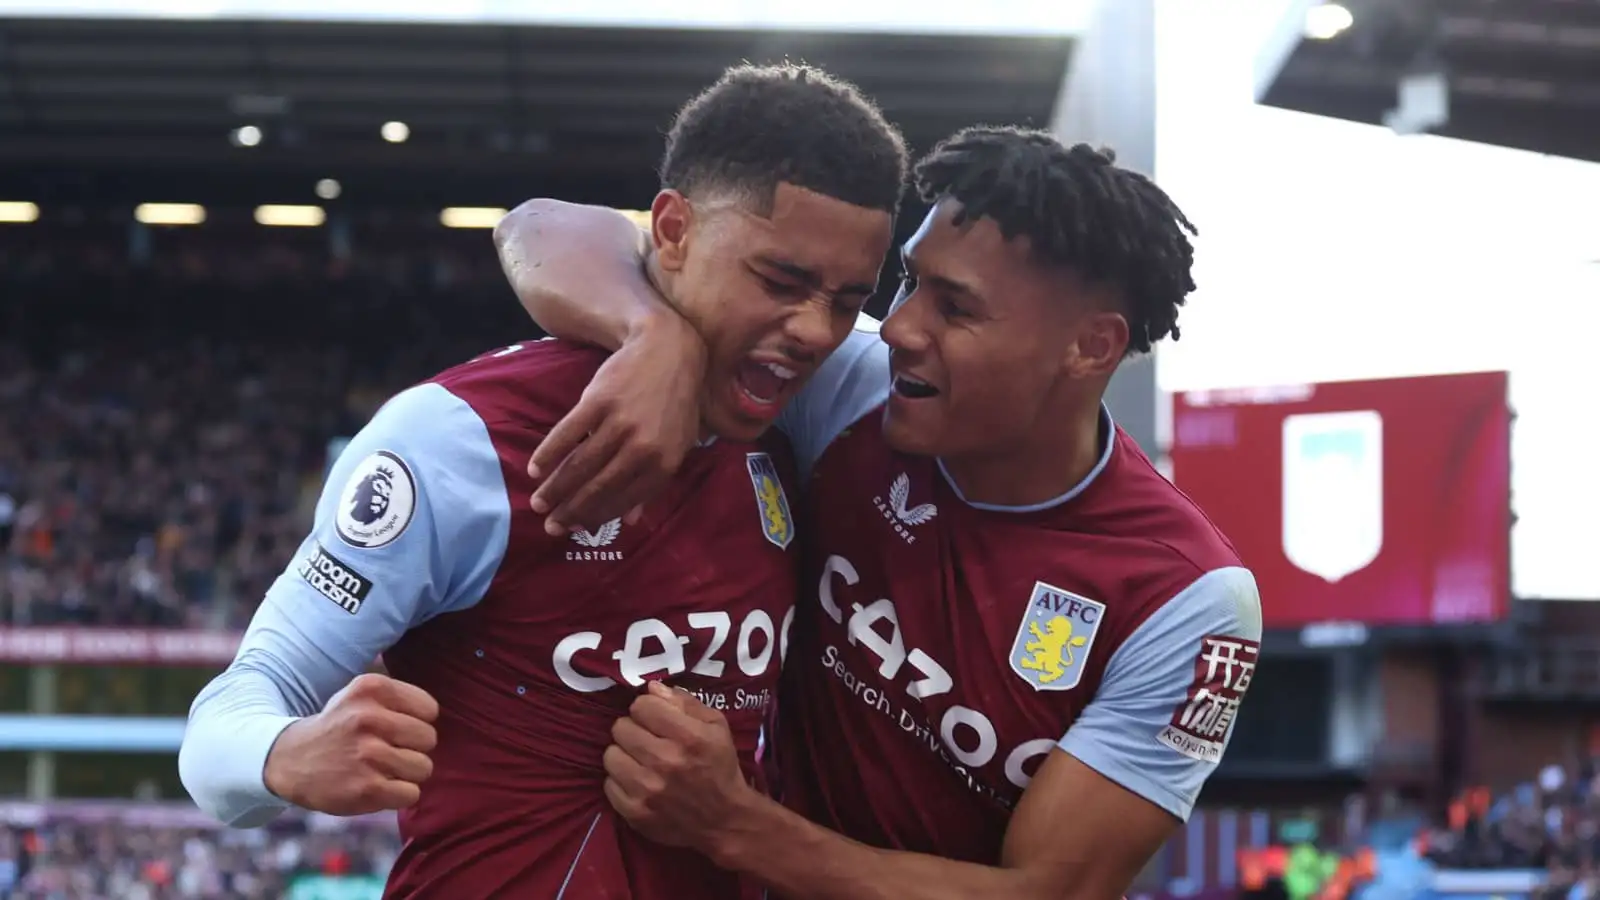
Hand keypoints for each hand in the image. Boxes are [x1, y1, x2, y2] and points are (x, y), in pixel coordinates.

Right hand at [263, 673, 438, 815]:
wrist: (289, 761)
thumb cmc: (339, 727)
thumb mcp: (361, 696)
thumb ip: (400, 698)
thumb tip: (438, 718)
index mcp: (371, 688)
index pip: (429, 709)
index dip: (416, 722)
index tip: (394, 729)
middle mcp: (368, 718)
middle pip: (429, 739)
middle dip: (414, 749)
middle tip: (388, 752)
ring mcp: (366, 754)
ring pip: (424, 768)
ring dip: (407, 774)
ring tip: (381, 770)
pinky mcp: (366, 788)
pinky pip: (412, 793)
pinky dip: (399, 795)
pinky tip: (377, 786)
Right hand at [529, 313, 706, 535]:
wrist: (667, 349)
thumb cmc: (674, 401)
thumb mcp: (677, 443)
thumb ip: (654, 482)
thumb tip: (630, 521)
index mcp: (664, 464)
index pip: (623, 500)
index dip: (595, 516)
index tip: (574, 528)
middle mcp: (642, 448)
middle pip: (598, 487)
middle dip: (570, 510)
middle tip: (549, 526)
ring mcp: (620, 424)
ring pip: (580, 465)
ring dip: (555, 488)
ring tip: (537, 502)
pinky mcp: (598, 402)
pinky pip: (567, 435)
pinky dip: (549, 453)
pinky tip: (536, 468)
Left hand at [603, 682, 757, 860]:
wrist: (724, 821)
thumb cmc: (720, 767)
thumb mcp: (716, 727)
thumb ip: (685, 703)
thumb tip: (651, 688)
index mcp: (688, 737)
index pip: (641, 706)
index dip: (648, 709)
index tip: (656, 718)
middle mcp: (665, 761)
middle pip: (621, 728)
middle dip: (634, 729)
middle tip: (646, 739)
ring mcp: (647, 790)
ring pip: (610, 754)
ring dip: (624, 755)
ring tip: (640, 761)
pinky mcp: (635, 813)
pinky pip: (609, 784)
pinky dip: (621, 781)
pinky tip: (638, 782)